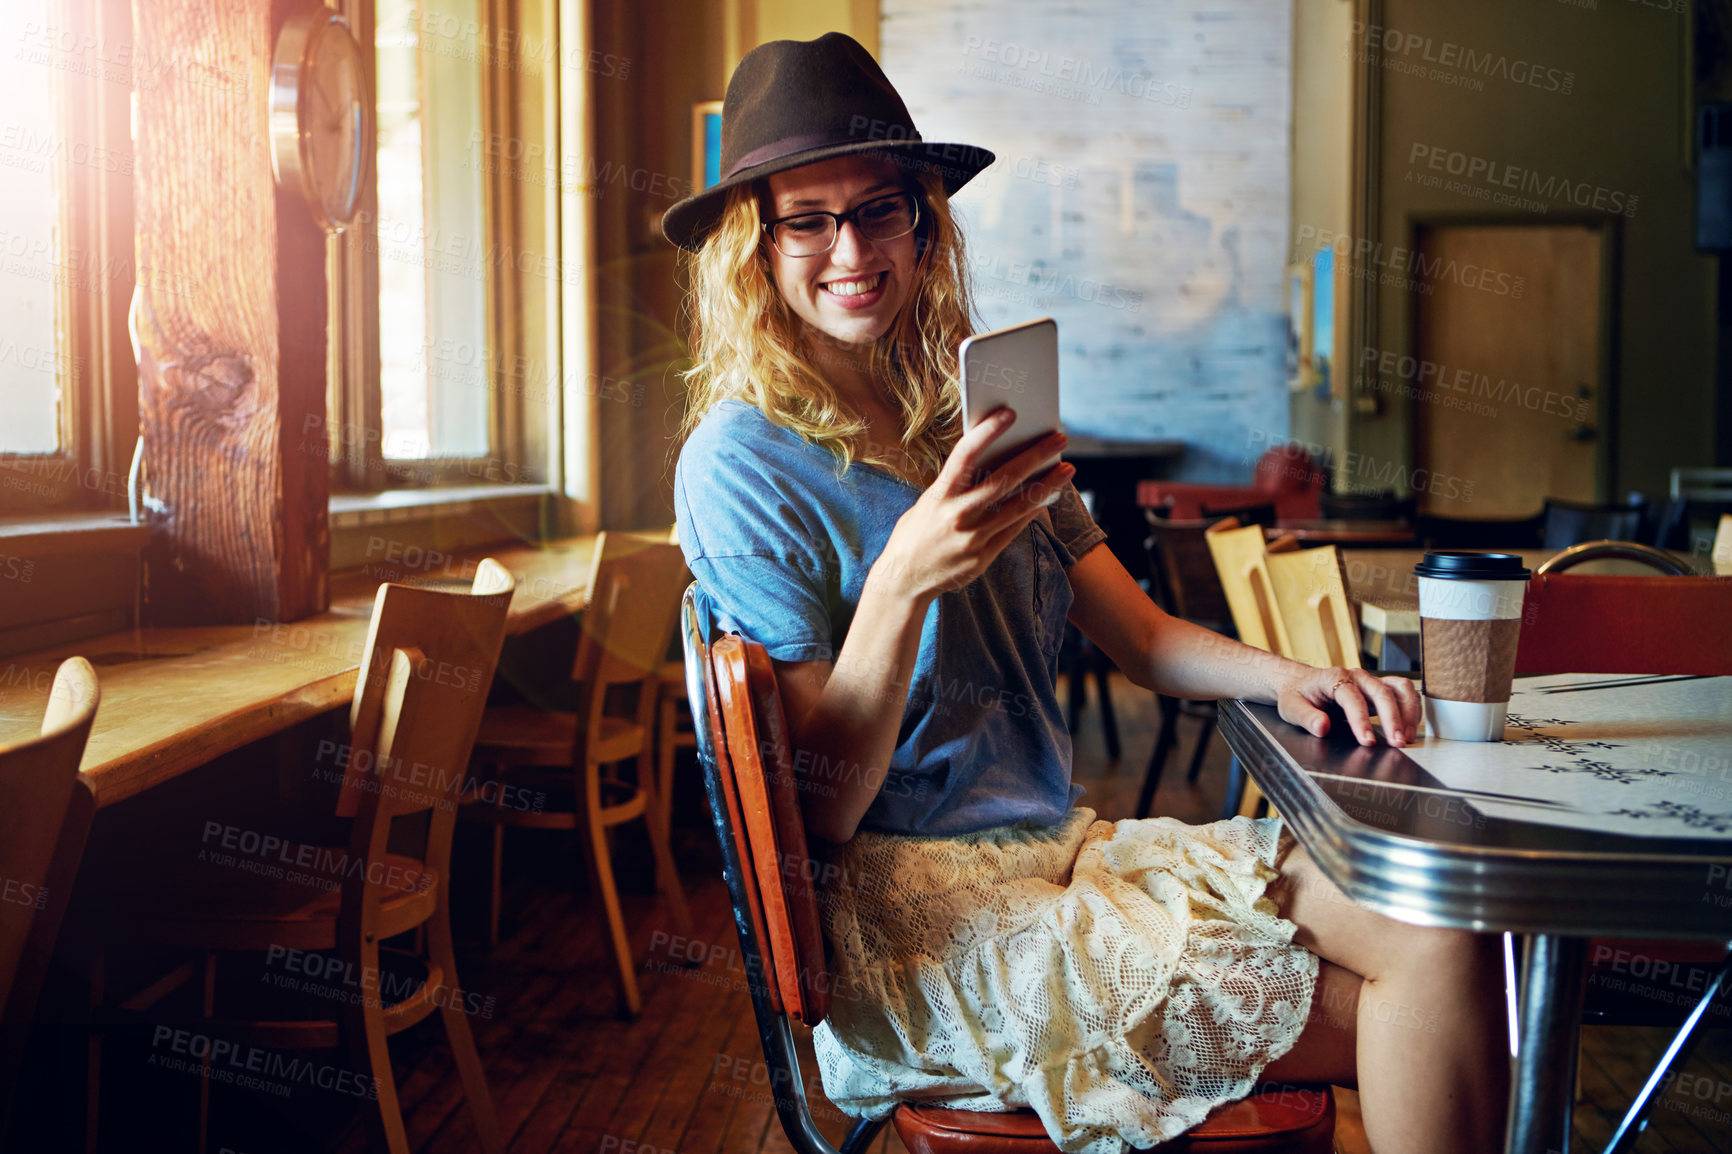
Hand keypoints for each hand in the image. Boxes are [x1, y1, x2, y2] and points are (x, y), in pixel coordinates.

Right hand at [871, 408, 1073, 601]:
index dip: (986, 432)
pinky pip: (1014, 530)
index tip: (1009, 413)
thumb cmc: (915, 533)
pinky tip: (1047, 498)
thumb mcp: (928, 503)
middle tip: (1059, 438)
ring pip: (1018, 507)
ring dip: (1047, 485)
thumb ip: (955, 486)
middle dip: (1034, 456)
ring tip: (1066, 469)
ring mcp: (972, 539)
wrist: (902, 580)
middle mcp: (957, 516)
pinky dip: (1032, 512)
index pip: (964, 456)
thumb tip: (992, 462)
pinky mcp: (982, 557)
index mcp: (938, 496)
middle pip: (1003, 480)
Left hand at [1275, 665, 1420, 746]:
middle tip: (1397, 743)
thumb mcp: (1291, 707)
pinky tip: (1410, 728)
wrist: (1299, 682)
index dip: (1361, 720)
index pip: (1352, 698)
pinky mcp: (1379, 688)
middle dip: (1392, 719)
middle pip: (1381, 692)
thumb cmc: (1296, 694)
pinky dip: (1411, 708)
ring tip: (1407, 737)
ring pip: (1399, 688)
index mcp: (1334, 677)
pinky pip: (1403, 692)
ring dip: (1408, 712)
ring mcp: (1370, 681)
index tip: (1368, 741)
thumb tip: (1322, 727)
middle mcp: (1356, 676)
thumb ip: (1307, 717)